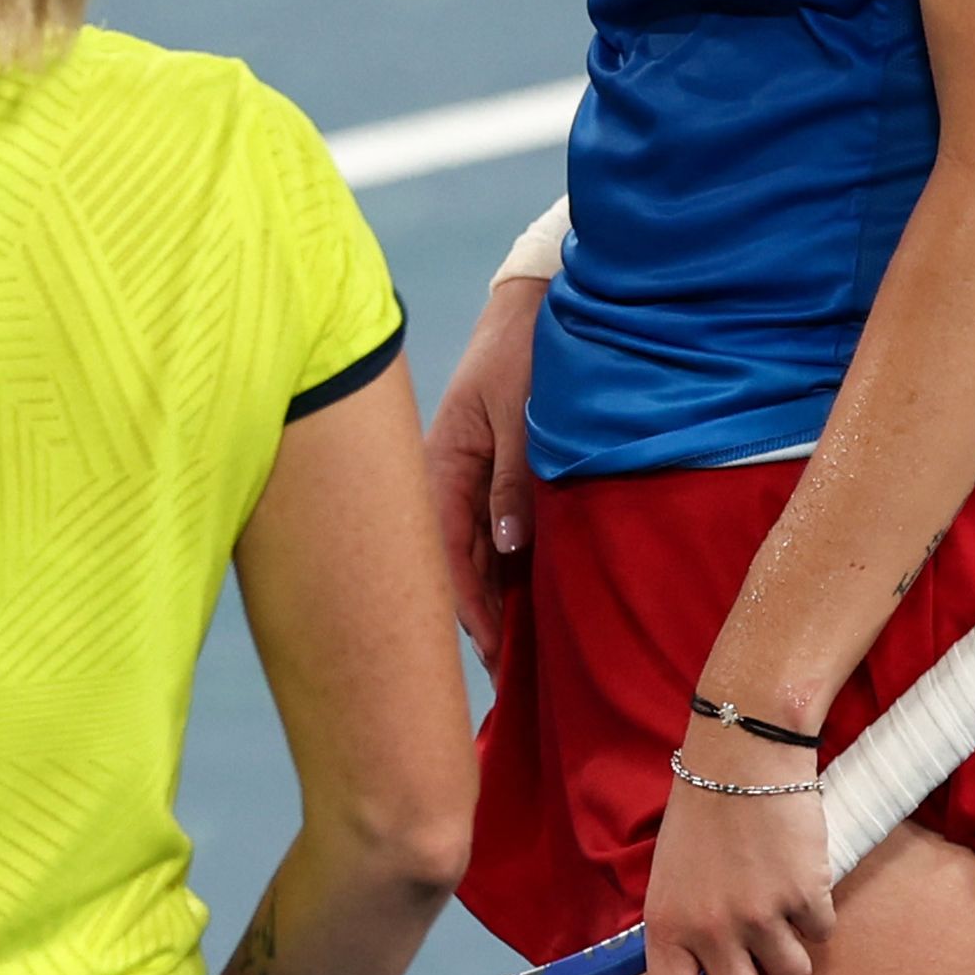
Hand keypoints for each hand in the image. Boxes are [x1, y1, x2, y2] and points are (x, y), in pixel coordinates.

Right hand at [422, 277, 545, 663]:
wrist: (534, 303)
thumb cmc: (522, 353)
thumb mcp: (519, 418)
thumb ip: (511, 482)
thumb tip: (505, 551)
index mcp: (439, 463)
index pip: (443, 553)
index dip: (468, 606)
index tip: (494, 653)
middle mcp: (446, 477)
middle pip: (454, 562)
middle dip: (477, 617)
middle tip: (507, 672)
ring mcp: (467, 475)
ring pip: (474, 551)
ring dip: (493, 596)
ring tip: (519, 649)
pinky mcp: (488, 470)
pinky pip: (490, 530)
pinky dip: (505, 567)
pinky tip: (525, 598)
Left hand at [637, 752, 832, 974]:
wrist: (740, 762)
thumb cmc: (701, 828)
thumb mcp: (670, 888)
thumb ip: (686, 945)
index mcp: (666, 930)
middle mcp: (709, 930)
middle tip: (761, 971)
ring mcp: (759, 915)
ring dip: (791, 954)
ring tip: (774, 905)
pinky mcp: (805, 895)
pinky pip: (822, 936)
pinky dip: (816, 917)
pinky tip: (795, 878)